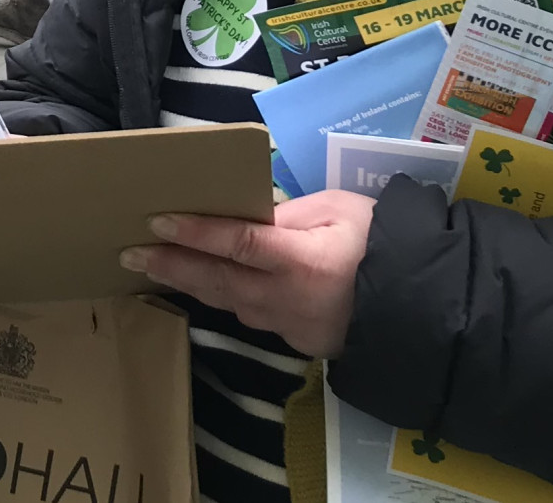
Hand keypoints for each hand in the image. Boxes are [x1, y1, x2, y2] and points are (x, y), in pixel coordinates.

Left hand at [118, 190, 374, 357]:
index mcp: (301, 261)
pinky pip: (252, 318)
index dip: (195, 232)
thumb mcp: (340, 210)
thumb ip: (291, 215)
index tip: (157, 221)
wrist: (423, 306)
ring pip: (228, 303)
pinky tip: (202, 288)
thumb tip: (249, 217)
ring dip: (190, 286)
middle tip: (130, 254)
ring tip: (153, 268)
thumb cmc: (383, 243)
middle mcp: (287, 299)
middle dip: (171, 266)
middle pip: (217, 281)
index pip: (236, 244)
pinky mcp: (296, 342)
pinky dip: (223, 301)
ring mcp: (289, 327)